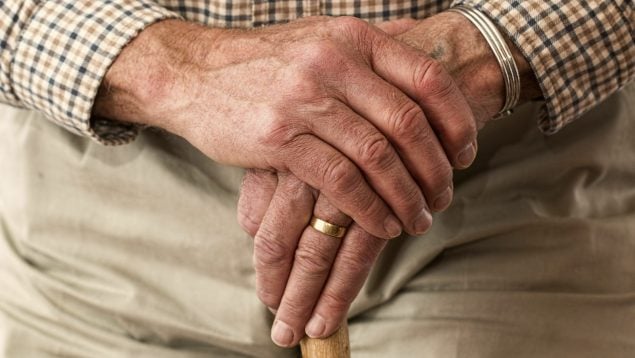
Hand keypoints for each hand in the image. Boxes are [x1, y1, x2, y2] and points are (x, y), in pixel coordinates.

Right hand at [238, 13, 540, 346]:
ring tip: (417, 219)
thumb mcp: (319, 39)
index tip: (466, 154)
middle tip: (444, 197)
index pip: (427, 78)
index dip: (457, 120)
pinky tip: (381, 224)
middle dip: (435, 169)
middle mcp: (333, 62)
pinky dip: (369, 208)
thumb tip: (421, 50)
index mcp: (353, 38)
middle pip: (408, 122)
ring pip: (377, 156)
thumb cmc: (265, 64)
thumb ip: (369, 48)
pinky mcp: (279, 138)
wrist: (195, 74)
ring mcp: (304, 99)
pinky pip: (339, 180)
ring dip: (405, 196)